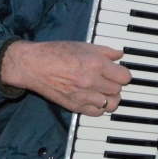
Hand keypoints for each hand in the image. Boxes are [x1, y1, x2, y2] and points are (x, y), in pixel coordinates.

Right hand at [0, 40, 132, 116]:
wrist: (33, 65)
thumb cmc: (55, 53)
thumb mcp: (83, 46)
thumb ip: (105, 51)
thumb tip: (120, 55)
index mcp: (95, 64)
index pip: (124, 77)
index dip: (123, 74)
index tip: (119, 72)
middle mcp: (91, 82)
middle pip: (118, 90)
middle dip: (116, 85)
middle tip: (109, 80)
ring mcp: (82, 96)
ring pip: (110, 104)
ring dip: (110, 98)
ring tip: (104, 91)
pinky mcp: (74, 106)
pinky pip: (96, 113)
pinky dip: (99, 107)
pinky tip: (94, 99)